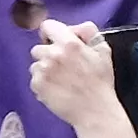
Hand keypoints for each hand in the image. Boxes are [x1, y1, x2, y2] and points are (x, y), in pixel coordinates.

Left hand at [27, 20, 137, 137]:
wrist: (94, 111)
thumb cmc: (100, 82)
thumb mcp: (103, 51)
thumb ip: (89, 33)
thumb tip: (75, 28)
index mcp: (69, 43)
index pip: (48, 26)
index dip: (52, 33)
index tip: (56, 41)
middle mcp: (53, 54)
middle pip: (38, 48)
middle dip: (48, 54)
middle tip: (62, 65)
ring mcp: (43, 70)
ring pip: (36, 64)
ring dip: (45, 69)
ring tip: (60, 80)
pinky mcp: (37, 85)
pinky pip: (34, 79)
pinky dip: (43, 83)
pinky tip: (56, 89)